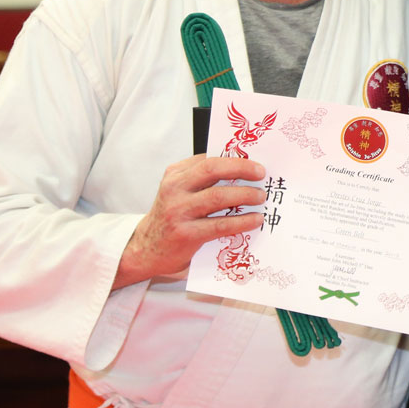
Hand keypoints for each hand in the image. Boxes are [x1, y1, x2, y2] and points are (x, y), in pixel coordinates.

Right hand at [114, 156, 265, 288]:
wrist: (147, 249)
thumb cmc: (170, 218)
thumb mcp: (178, 192)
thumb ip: (201, 180)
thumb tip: (241, 170)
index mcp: (174, 174)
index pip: (208, 158)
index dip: (234, 158)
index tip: (254, 160)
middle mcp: (174, 189)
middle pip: (212, 169)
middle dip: (241, 168)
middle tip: (261, 173)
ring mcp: (179, 211)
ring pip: (218, 196)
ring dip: (245, 195)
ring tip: (260, 197)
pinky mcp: (187, 234)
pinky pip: (220, 224)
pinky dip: (242, 221)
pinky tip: (255, 220)